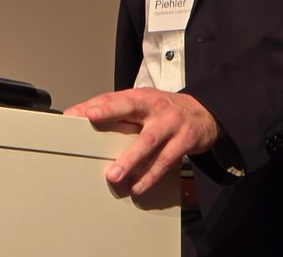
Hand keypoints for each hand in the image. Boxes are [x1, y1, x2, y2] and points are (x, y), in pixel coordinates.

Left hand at [65, 88, 219, 195]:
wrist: (204, 113)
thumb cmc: (165, 110)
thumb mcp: (142, 104)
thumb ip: (115, 109)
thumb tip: (82, 114)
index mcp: (141, 97)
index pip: (115, 97)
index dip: (97, 104)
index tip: (79, 112)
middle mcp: (155, 107)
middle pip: (130, 108)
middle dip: (109, 115)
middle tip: (91, 129)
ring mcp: (171, 124)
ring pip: (148, 141)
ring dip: (130, 160)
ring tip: (114, 176)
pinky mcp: (184, 141)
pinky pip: (165, 160)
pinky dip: (150, 175)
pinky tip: (138, 186)